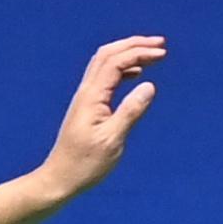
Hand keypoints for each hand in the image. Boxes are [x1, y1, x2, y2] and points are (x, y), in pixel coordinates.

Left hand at [41, 36, 164, 196]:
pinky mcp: (87, 107)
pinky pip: (104, 77)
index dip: (139, 52)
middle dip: (134, 44)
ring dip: (128, 54)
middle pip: (107, 54)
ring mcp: (85, 99)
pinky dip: (122, 69)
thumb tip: (149, 85)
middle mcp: (86, 93)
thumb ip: (131, 112)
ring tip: (152, 55)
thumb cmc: (85, 165)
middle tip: (160, 44)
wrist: (59, 179)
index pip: (116, 62)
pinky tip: (136, 75)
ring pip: (104, 63)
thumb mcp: (112, 140)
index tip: (162, 54)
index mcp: (92, 98)